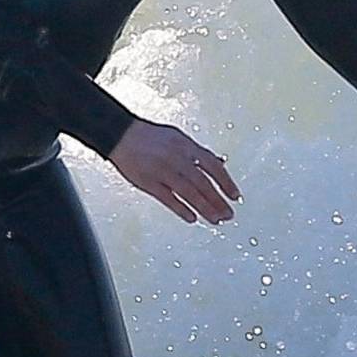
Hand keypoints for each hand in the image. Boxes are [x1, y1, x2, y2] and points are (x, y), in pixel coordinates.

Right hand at [109, 120, 240, 224]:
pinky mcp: (150, 184)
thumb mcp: (179, 138)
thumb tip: (219, 162)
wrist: (122, 136)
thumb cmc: (149, 136)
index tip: (235, 196)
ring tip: (215, 220)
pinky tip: (192, 218)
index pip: (213, 167)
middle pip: (204, 184)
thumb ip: (199, 152)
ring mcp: (164, 173)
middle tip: (228, 214)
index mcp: (187, 147)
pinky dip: (181, 209)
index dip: (226, 183)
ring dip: (205, 208)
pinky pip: (169, 199)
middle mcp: (178, 160)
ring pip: (190, 194)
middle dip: (218, 201)